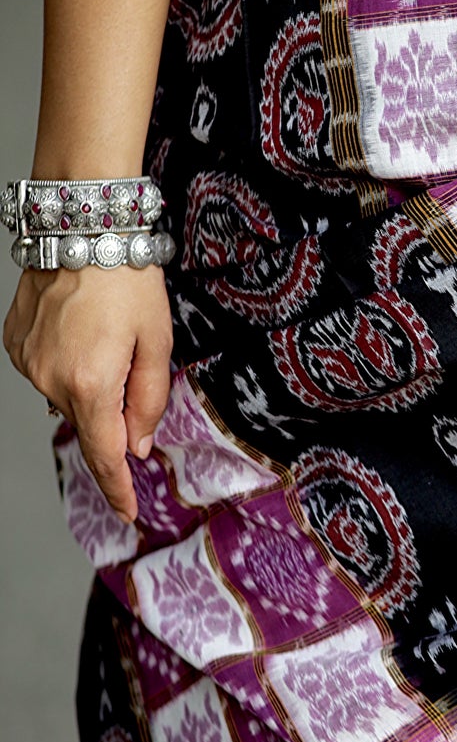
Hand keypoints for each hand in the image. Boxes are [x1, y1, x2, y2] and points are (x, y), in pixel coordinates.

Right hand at [3, 267, 173, 523]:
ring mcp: (27, 363)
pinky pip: (45, 370)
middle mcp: (51, 380)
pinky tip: (79, 328)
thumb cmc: (127, 280)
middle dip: (112, 408)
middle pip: (89, 421)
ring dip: (88, 380)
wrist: (82, 230)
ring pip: (66, 395)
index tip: (128, 511)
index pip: (106, 454)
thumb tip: (138, 444)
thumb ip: (149, 398)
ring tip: (103, 333)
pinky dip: (66, 361)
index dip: (118, 487)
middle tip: (130, 360)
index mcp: (92, 384)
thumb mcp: (157, 340)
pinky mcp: (14, 345)